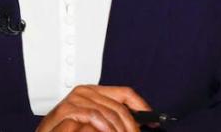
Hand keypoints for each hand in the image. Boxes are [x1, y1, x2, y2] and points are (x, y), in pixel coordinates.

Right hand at [36, 85, 157, 131]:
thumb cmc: (66, 130)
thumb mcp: (94, 122)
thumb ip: (110, 118)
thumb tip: (138, 124)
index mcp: (94, 92)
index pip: (125, 93)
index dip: (141, 106)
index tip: (154, 120)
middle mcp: (85, 92)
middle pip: (120, 105)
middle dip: (132, 124)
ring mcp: (75, 99)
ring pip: (109, 112)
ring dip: (119, 128)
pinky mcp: (67, 110)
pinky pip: (94, 116)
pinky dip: (104, 127)